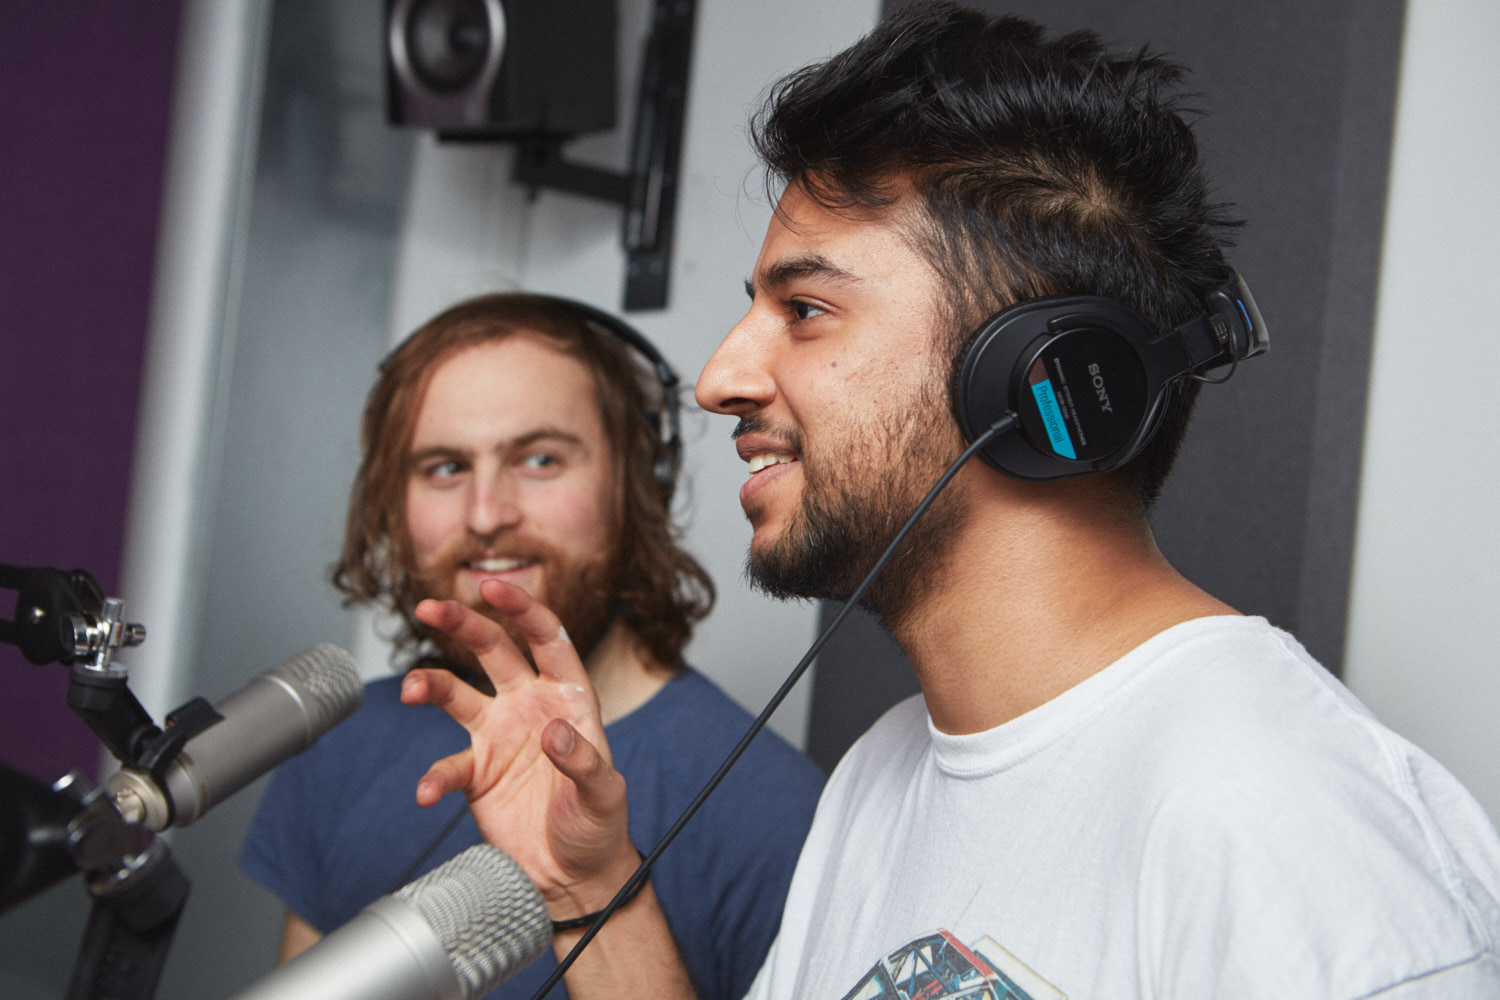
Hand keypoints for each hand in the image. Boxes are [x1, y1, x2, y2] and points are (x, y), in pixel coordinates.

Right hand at [403, 579, 637, 915]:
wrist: (571, 875)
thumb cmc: (598, 825)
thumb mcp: (604, 793)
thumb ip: (583, 760)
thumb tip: (554, 731)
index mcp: (568, 697)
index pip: (547, 639)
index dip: (523, 610)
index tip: (495, 588)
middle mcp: (529, 706)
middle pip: (491, 651)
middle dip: (462, 624)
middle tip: (430, 607)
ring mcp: (498, 736)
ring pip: (456, 695)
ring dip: (431, 685)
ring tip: (411, 688)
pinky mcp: (476, 773)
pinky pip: (447, 767)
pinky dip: (434, 778)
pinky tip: (427, 792)